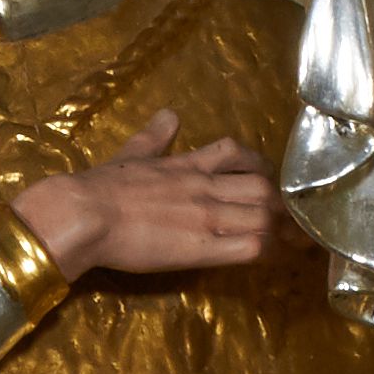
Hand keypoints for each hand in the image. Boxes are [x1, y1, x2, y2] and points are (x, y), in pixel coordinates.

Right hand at [15, 110, 290, 278]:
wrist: (83, 214)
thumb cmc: (99, 187)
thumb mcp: (131, 154)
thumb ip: (153, 137)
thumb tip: (167, 115)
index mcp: (187, 164)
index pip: (237, 154)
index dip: (260, 166)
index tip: (267, 179)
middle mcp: (205, 187)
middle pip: (262, 188)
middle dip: (279, 203)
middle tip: (287, 218)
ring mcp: (207, 217)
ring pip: (263, 217)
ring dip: (280, 230)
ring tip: (290, 243)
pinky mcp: (202, 249)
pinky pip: (250, 247)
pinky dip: (267, 251)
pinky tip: (271, 258)